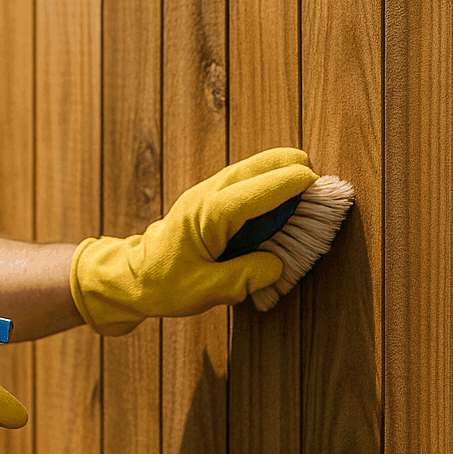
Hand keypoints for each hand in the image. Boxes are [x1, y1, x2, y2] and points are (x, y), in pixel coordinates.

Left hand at [69, 147, 319, 334]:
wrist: (129, 277)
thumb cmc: (163, 286)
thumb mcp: (206, 291)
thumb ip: (246, 277)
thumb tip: (278, 265)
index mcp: (210, 214)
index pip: (263, 186)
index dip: (296, 185)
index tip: (323, 190)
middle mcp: (210, 193)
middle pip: (264, 162)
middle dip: (297, 172)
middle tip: (320, 198)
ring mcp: (208, 190)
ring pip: (257, 166)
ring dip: (284, 177)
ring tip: (307, 201)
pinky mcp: (210, 197)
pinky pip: (248, 180)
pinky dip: (270, 185)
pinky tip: (280, 209)